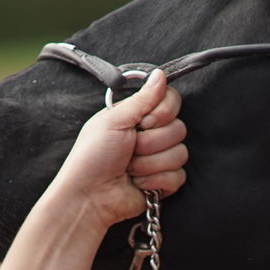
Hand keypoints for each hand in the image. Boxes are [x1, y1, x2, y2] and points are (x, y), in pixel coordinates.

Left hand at [48, 69, 188, 228]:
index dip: (163, 112)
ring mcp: (159, 159)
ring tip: (130, 169)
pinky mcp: (164, 182)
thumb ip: (142, 98)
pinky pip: (178, 176)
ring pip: (180, 154)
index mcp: (139, 116)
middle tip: (130, 149)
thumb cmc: (92, 157)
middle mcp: (152, 135)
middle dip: (151, 142)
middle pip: (179, 129)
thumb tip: (161, 74)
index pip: (172, 101)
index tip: (144, 122)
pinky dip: (156, 181)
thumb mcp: (114, 120)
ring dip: (151, 164)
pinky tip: (138, 184)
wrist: (89, 196)